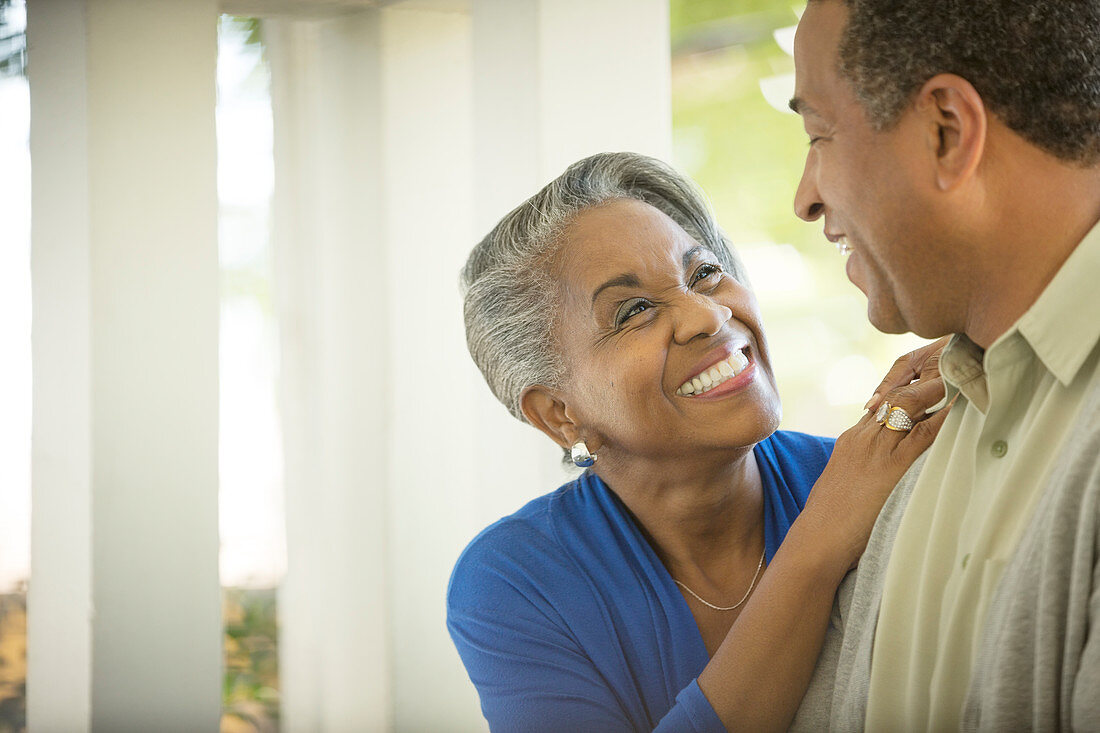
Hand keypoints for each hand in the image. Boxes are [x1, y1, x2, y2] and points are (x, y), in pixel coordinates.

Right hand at [802, 347, 952, 570]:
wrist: (819, 538)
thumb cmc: (830, 521)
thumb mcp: (842, 485)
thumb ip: (861, 471)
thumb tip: (877, 476)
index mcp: (851, 439)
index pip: (881, 404)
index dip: (907, 392)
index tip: (930, 388)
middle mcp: (862, 436)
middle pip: (896, 396)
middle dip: (924, 383)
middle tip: (953, 376)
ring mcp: (874, 447)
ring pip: (907, 405)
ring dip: (936, 391)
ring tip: (963, 382)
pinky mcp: (890, 464)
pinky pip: (921, 433)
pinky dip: (942, 418)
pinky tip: (962, 409)